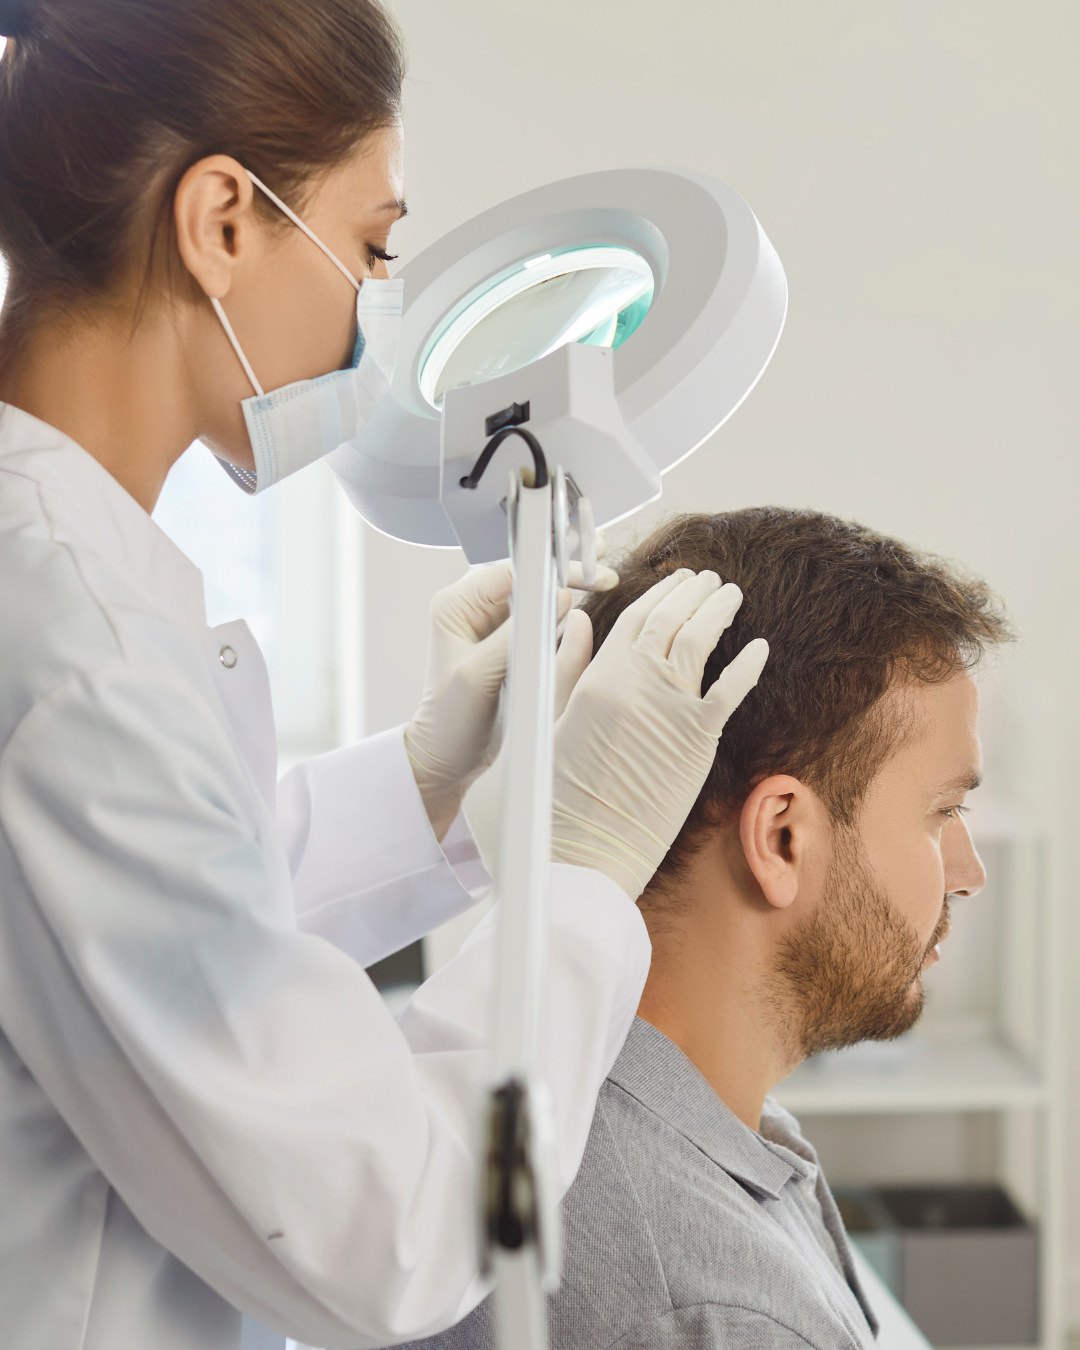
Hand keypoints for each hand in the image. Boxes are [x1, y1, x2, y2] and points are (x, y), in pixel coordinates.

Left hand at [406, 558, 614, 840]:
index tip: (584, 572)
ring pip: (538, 592)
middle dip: (565, 569)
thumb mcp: (479, 675)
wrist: (446, 756)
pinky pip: (541, 615)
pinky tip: (588, 602)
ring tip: (602, 577)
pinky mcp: (509, 642)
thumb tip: (558, 599)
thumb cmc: (450, 721)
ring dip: (569, 584)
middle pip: (527, 574)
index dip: (550, 567)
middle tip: (601, 569)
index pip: (512, 570)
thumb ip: (515, 635)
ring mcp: (493, 625)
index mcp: (456, 606)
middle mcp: (473, 608)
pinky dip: (565, 608)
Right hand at [551, 569, 768, 898]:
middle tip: (709, 579)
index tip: (674, 580)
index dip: (658, 594)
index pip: (634, 618)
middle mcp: (635, 682)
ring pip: (701, 640)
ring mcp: (669, 708)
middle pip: (671, 620)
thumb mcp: (549, 720)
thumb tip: (580, 623)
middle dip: (693, 593)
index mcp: (596, 677)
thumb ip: (567, 668)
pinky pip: (731, 689)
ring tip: (731, 595)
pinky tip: (760, 646)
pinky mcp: (698, 739)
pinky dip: (748, 664)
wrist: (584, 849)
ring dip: (719, 611)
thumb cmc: (558, 794)